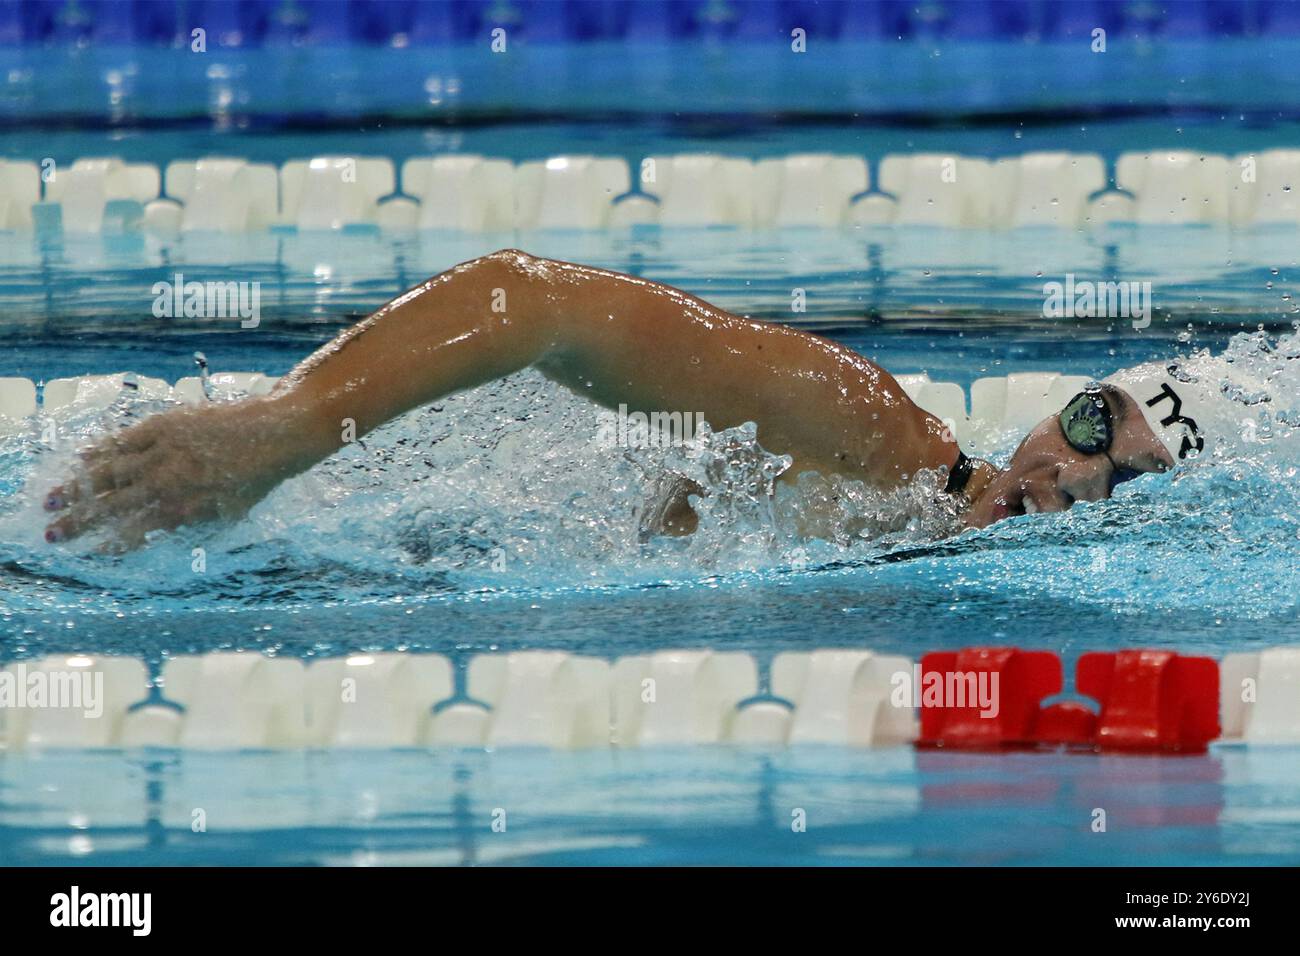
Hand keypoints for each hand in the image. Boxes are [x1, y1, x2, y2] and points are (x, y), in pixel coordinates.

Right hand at [43, 396, 308, 549]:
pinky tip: (80, 461)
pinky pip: (123, 440)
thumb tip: (160, 533)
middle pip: (112, 506)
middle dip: (79, 522)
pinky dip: (100, 451)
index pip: (137, 533)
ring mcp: (164, 451)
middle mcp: (169, 482)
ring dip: (76, 488)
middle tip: (52, 535)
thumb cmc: (256, 478)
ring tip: (51, 501)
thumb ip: (192, 523)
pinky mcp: (165, 425)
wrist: (277, 433)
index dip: (111, 544)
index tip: (91, 552)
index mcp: (186, 508)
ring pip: (109, 473)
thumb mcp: (227, 513)